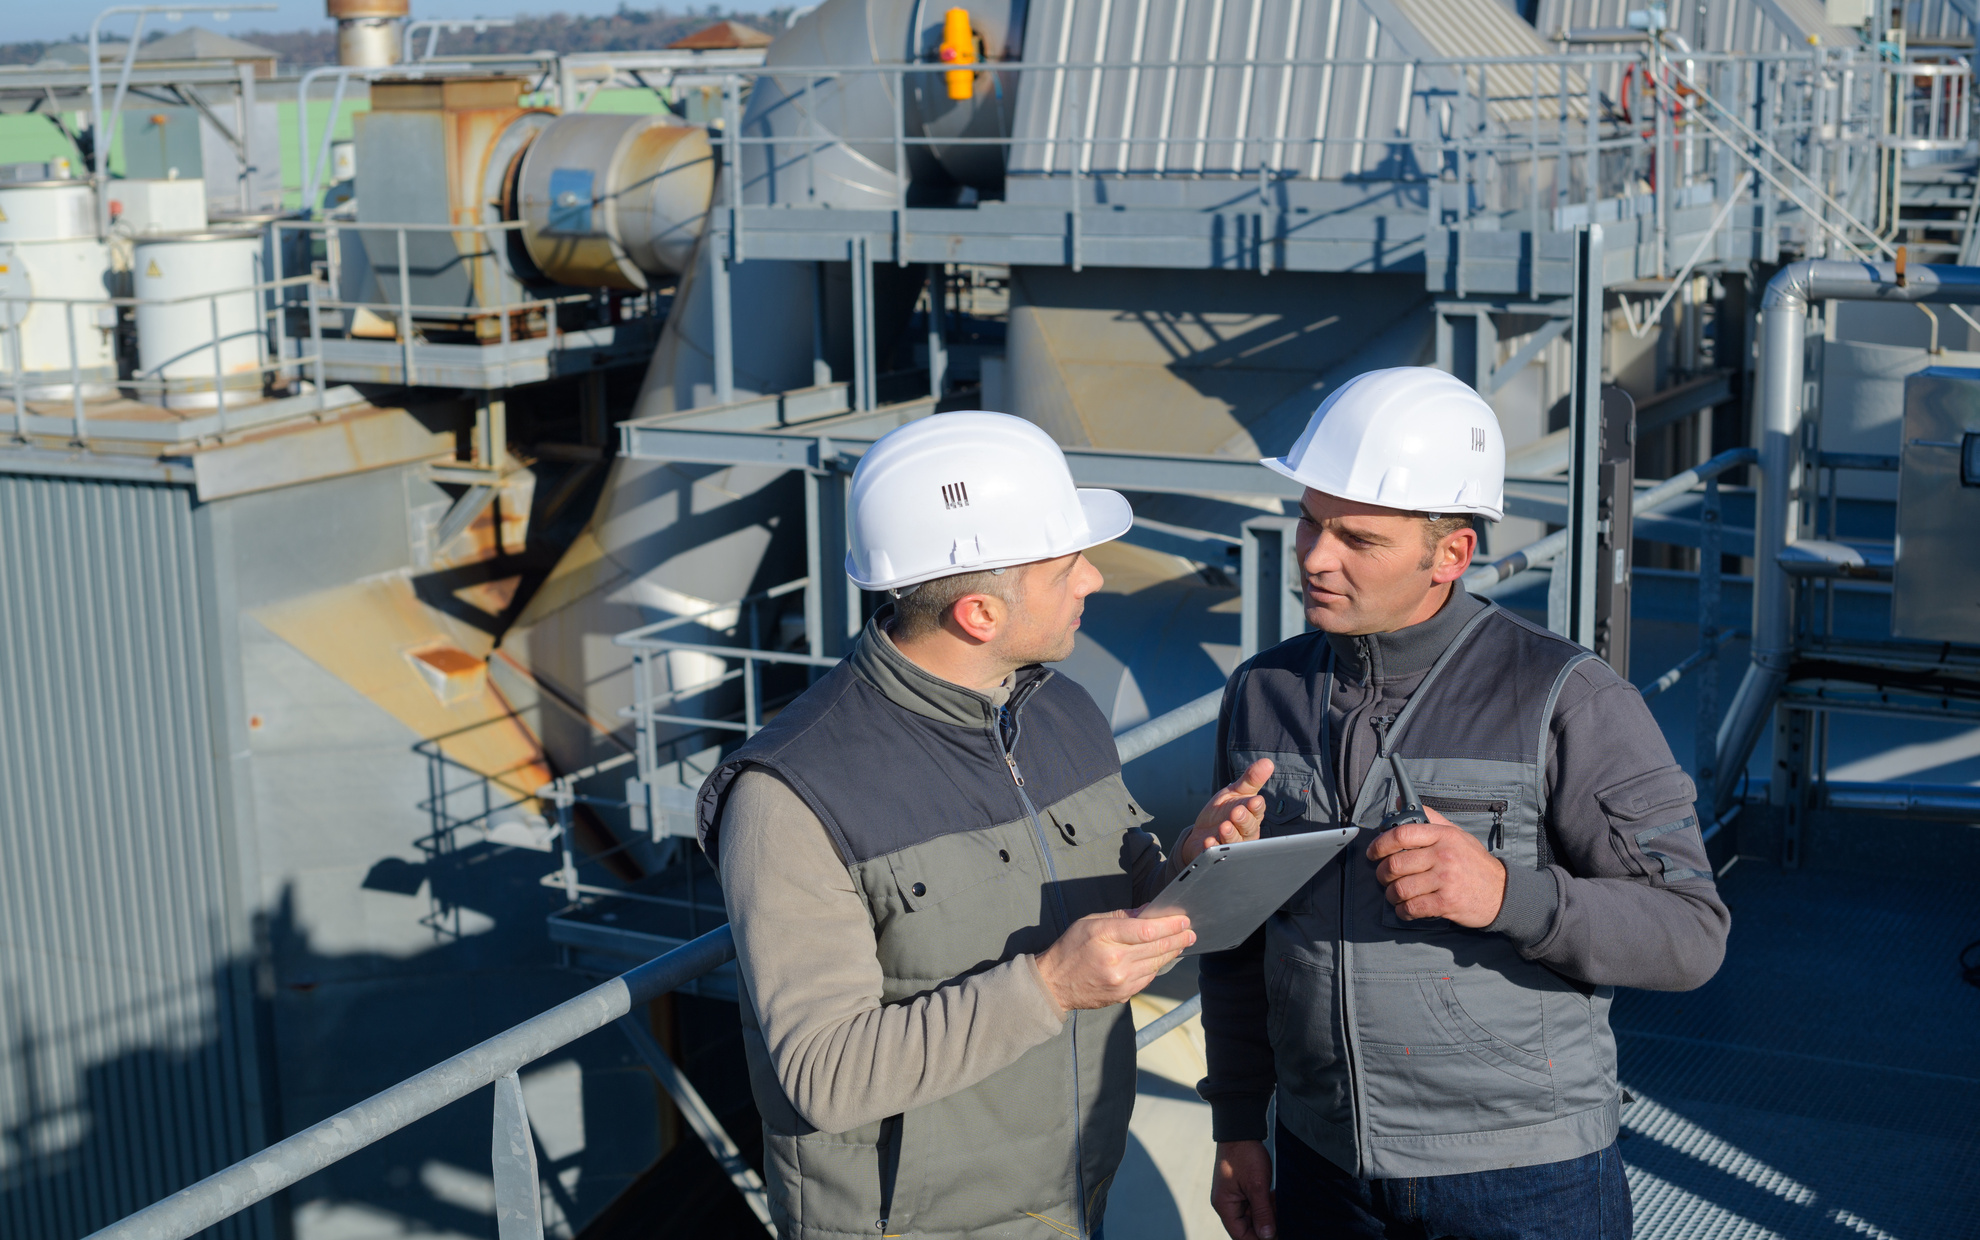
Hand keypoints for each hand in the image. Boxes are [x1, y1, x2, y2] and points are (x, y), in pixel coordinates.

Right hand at [1034, 910, 1193, 1010]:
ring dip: (1172, 953)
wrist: (1054, 984)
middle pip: (1156, 947)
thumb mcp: (1090, 922)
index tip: (1183, 920)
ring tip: (1182, 943)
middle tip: (1191, 932)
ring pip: (1156, 964)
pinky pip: (1148, 978)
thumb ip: (1121, 917)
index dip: (1170, 925)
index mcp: (1105, 936)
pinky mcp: (1123, 994)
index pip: (1147, 930)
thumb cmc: (1070, 948)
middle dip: (1178, 938)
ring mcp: (1120, 980)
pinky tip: (1162, 958)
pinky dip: (1157, 967)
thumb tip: (1149, 911)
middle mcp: (1115, 960)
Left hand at [1175, 759, 1274, 867]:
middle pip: (1248, 828)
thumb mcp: (1236, 792)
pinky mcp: (1215, 853)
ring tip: (1223, 826)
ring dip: (1230, 835)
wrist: (1202, 831)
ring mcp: (1230, 844)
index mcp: (1251, 816)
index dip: (1256, 807)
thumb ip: (1250, 780)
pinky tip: (1208, 842)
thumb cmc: (1224, 811)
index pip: (1257, 811)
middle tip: (1236, 812)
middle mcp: (1244, 832)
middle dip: (1243, 820)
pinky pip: (1216, 853)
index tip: (1254, 801)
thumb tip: (1267, 762)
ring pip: (1235, 843)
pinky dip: (1212, 848)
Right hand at [1211, 1140, 1275, 1239]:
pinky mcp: (1241, 1189)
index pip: (1240, 1235)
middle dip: (1266, 1226)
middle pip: (1247, 1227)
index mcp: (1224, 1205)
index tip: (1277, 1237)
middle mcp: (1226, 1204)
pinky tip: (1276, 1198)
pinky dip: (1266, 1204)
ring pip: (1253, 1216)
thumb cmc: (1245, 1154)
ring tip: (1280, 1204)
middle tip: (1285, 1222)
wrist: (1240, 1129)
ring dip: (1268, 1214)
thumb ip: (1262, 1212)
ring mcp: (1234, 1196)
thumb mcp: (1257, 1185)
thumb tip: (1267, 1236)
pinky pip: (1254, 1204)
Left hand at [1365, 806, 1506, 927]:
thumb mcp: (1456, 834)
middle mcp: (1443, 855)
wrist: (1502, 892)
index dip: (1380, 844)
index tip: (1373, 853)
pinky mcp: (1446, 902)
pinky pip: (1412, 908)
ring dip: (1391, 895)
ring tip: (1394, 895)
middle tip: (1383, 878)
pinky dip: (1402, 911)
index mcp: (1443, 836)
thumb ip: (1429, 818)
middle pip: (1395, 864)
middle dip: (1382, 874)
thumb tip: (1398, 802)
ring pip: (1400, 888)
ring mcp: (1445, 880)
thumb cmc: (1474, 863)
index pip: (1402, 835)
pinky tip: (1405, 909)